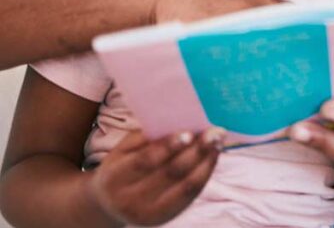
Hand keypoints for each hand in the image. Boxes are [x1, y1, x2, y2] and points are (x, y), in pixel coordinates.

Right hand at [86, 128, 222, 225]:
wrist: (109, 203)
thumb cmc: (121, 166)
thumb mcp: (123, 150)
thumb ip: (145, 138)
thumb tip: (177, 121)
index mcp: (115, 178)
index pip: (145, 161)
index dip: (168, 147)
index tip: (189, 132)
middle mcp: (130, 200)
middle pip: (170, 173)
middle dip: (197, 151)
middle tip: (215, 132)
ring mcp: (149, 212)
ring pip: (185, 185)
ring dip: (206, 161)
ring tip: (219, 141)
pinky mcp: (165, 217)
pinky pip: (191, 194)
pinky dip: (205, 173)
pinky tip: (213, 156)